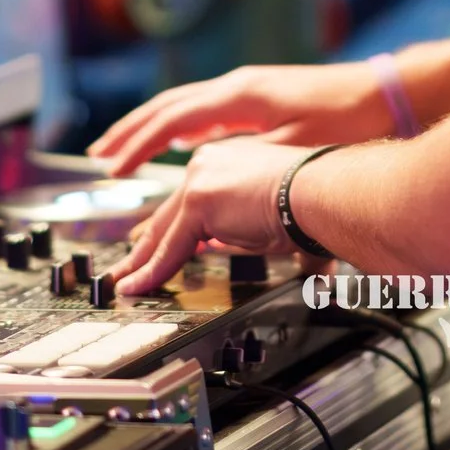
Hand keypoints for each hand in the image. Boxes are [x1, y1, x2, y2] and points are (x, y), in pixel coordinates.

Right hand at [87, 63, 389, 175]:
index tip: (111, 169)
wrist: (385, 93)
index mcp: (239, 96)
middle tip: (98, 157)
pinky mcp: (259, 97)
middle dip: (130, 132)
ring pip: (183, 105)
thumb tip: (207, 177)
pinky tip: (177, 142)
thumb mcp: (295, 146)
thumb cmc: (347, 120)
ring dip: (149, 127)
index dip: (139, 146)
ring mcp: (246, 88)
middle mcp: (236, 86)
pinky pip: (204, 108)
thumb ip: (248, 160)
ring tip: (122, 149)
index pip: (173, 120)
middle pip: (168, 107)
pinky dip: (179, 124)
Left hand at [113, 136, 310, 295]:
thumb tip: (311, 274)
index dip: (172, 228)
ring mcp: (201, 178)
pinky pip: (171, 246)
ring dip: (142, 261)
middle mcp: (209, 163)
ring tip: (126, 283)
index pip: (190, 200)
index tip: (158, 245)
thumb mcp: (282, 221)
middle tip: (130, 267)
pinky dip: (154, 271)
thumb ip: (277, 240)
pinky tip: (140, 287)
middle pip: (169, 212)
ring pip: (164, 230)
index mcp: (228, 162)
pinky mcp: (199, 200)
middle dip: (146, 244)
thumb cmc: (316, 202)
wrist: (322, 192)